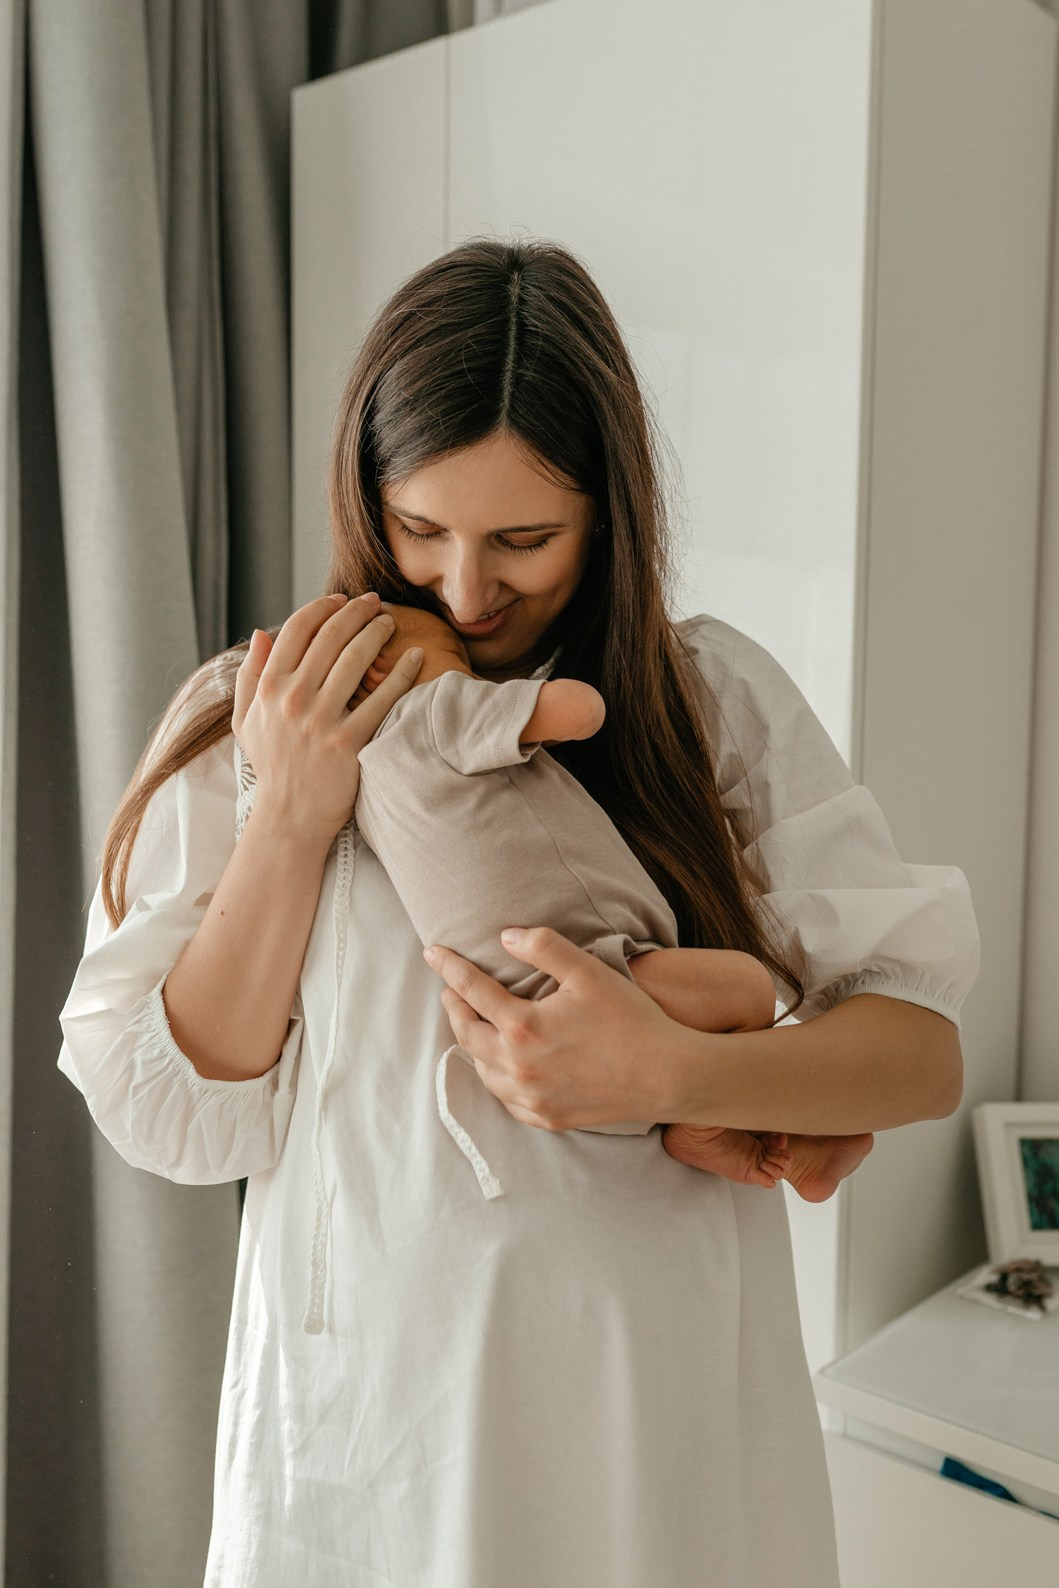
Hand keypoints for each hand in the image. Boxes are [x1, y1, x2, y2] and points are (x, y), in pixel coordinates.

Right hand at [233, 591, 422, 845]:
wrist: (290, 817)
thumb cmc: (272, 766)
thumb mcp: (247, 721)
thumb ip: (249, 675)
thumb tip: (262, 632)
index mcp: (267, 689)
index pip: (297, 629)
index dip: (323, 607)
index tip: (342, 601)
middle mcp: (292, 699)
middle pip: (330, 637)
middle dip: (356, 612)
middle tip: (374, 603)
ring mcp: (320, 721)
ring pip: (355, 659)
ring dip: (377, 633)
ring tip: (390, 623)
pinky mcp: (349, 742)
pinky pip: (381, 698)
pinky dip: (401, 673)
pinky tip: (415, 658)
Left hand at [422, 926, 682, 1129]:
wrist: (668, 1075)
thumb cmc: (631, 1019)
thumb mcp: (588, 971)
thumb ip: (544, 947)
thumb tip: (505, 938)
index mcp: (523, 1027)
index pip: (471, 990)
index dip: (449, 967)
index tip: (432, 952)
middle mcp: (518, 1067)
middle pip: (467, 1034)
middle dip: (454, 1007)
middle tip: (450, 991)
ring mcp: (532, 1098)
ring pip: (482, 1070)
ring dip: (472, 1043)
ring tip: (473, 1024)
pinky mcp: (548, 1118)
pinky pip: (505, 1100)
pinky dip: (494, 1078)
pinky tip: (501, 1067)